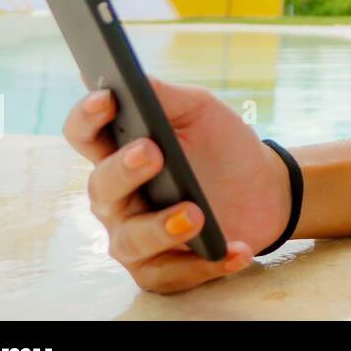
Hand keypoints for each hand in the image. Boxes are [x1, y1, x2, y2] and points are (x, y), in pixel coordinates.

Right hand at [62, 78, 293, 294]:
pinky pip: (171, 274)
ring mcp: (134, 236)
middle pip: (101, 187)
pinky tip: (236, 249)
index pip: (85, 134)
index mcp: (118, 152)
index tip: (108, 98)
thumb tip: (129, 75)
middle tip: (153, 152)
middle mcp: (116, 198)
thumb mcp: (199, 112)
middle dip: (123, 170)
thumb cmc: (221, 145)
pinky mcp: (161, 269)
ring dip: (161, 228)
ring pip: (130, 240)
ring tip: (195, 214)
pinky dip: (205, 265)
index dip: (88, 117)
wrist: (265, 188)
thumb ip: (164, 96)